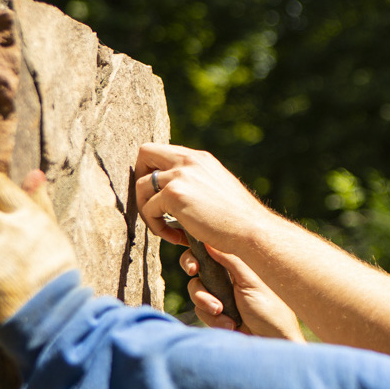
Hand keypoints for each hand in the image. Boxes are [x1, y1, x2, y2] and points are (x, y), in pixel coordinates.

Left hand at [134, 143, 269, 250]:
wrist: (250, 229)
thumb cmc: (236, 217)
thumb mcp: (216, 188)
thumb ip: (196, 182)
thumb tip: (172, 191)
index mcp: (199, 158)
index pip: (162, 150)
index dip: (152, 169)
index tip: (157, 193)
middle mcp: (189, 160)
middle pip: (145, 153)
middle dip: (139, 178)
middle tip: (149, 204)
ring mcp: (180, 176)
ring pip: (140, 187)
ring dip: (147, 211)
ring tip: (165, 229)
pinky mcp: (174, 194)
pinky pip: (148, 209)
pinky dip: (157, 227)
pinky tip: (176, 238)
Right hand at [183, 245, 304, 341]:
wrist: (272, 342)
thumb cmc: (270, 309)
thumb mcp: (250, 281)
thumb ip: (229, 259)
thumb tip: (211, 237)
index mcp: (238, 265)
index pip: (212, 250)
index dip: (197, 253)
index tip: (194, 265)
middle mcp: (228, 277)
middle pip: (197, 268)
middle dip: (194, 271)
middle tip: (193, 274)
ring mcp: (221, 296)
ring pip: (196, 290)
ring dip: (206, 301)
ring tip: (222, 311)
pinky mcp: (217, 314)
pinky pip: (201, 311)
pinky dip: (213, 318)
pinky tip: (229, 324)